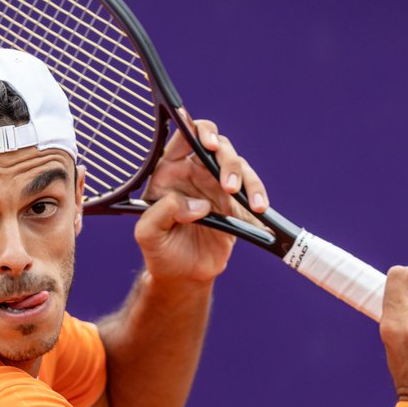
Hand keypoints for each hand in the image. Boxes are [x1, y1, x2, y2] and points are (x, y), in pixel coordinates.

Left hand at [134, 112, 268, 282]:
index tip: (208, 143)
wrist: (181, 275)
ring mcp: (218, 186)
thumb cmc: (159, 250)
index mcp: (169, 171)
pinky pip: (253, 192)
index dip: (196, 131)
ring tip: (242, 198)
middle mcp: (195, 173)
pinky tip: (260, 209)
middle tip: (228, 183)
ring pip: (239, 165)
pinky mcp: (237, 204)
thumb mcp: (147, 234)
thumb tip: (198, 205)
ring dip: (245, 178)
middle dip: (226, 158)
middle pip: (217, 146)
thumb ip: (163, 213)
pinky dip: (259, 196)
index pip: (183, 138)